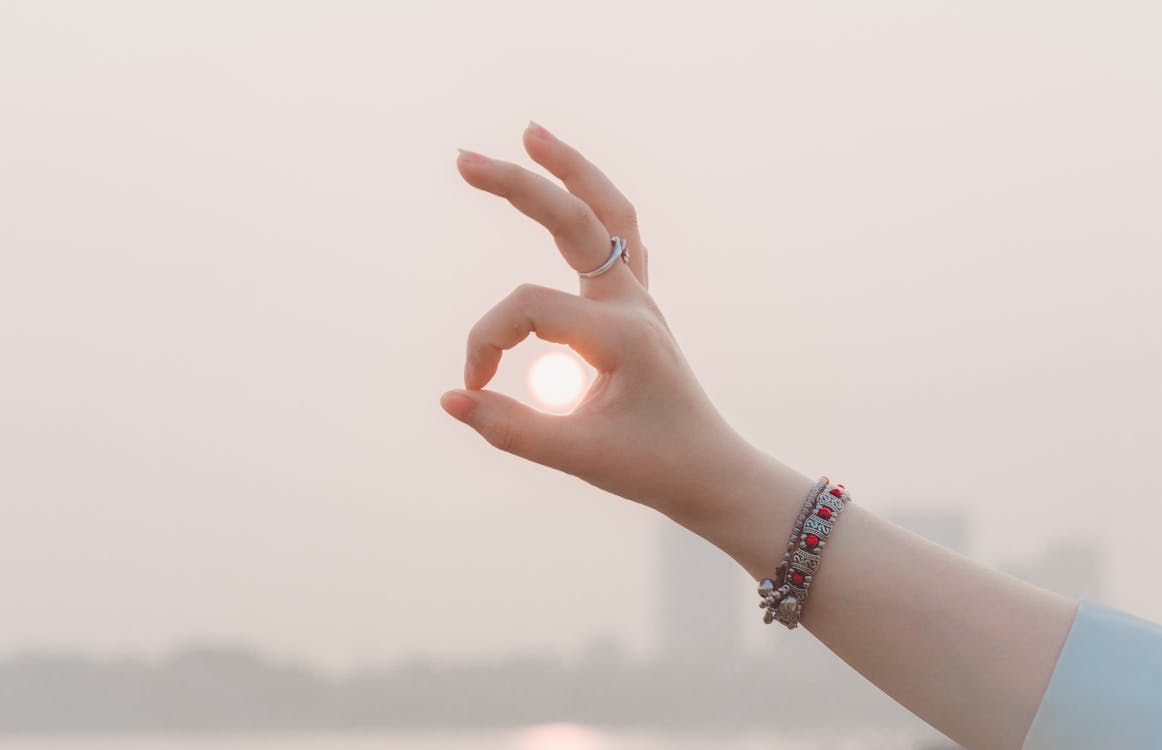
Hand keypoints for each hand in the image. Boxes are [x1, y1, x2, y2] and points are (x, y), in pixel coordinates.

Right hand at [441, 122, 764, 529]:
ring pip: (610, 213)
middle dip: (520, 185)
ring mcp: (639, 300)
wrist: (709, 474)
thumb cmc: (653, 468)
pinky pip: (618, 239)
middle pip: (576, 219)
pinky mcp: (635, 309)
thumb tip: (451, 399)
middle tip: (465, 159)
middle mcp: (633, 304)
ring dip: (572, 171)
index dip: (486, 341)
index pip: (528, 307)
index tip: (474, 385)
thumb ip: (511, 429)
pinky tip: (570, 191)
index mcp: (622, 332)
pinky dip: (592, 207)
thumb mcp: (579, 457)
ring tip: (531, 134)